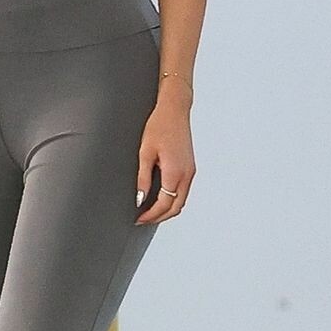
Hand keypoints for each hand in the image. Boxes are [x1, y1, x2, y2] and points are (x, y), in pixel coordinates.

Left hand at [134, 98, 194, 224]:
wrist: (174, 110)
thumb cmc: (159, 126)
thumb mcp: (145, 152)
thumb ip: (143, 178)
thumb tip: (140, 198)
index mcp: (175, 172)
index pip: (164, 204)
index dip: (151, 215)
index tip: (138, 219)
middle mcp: (187, 174)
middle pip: (176, 208)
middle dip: (159, 217)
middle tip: (143, 219)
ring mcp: (191, 171)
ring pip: (181, 201)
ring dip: (167, 209)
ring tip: (150, 211)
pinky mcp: (190, 167)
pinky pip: (183, 191)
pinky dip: (173, 199)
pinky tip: (161, 198)